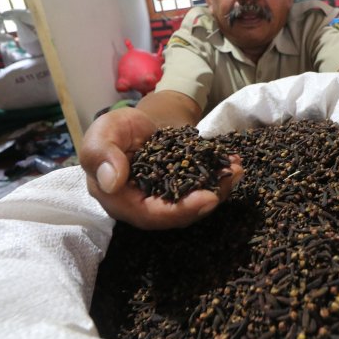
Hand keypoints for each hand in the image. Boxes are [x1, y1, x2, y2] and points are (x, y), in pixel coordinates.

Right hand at [79, 107, 242, 229]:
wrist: (133, 124)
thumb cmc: (113, 130)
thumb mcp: (102, 134)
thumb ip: (101, 154)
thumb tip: (111, 182)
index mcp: (119, 201)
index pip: (149, 214)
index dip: (179, 211)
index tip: (208, 199)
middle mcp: (144, 206)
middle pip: (176, 214)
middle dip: (207, 201)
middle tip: (231, 180)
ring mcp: (165, 199)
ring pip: (193, 203)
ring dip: (218, 189)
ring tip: (237, 169)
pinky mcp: (181, 189)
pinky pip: (201, 188)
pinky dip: (218, 177)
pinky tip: (234, 162)